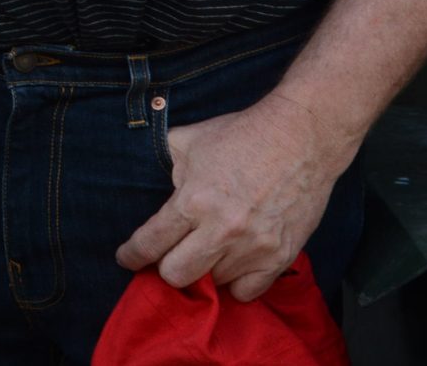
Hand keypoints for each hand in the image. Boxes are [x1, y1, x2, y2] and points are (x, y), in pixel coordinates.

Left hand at [115, 90, 355, 300]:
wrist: (300, 137)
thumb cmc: (241, 135)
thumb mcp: (188, 142)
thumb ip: (164, 166)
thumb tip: (145, 180)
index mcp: (194, 200)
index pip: (151, 243)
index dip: (132, 255)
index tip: (126, 259)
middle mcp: (222, 230)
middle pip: (177, 276)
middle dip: (166, 267)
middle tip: (169, 254)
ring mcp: (254, 247)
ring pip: (213, 284)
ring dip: (204, 270)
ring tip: (206, 251)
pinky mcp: (281, 257)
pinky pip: (247, 292)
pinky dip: (236, 282)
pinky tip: (232, 263)